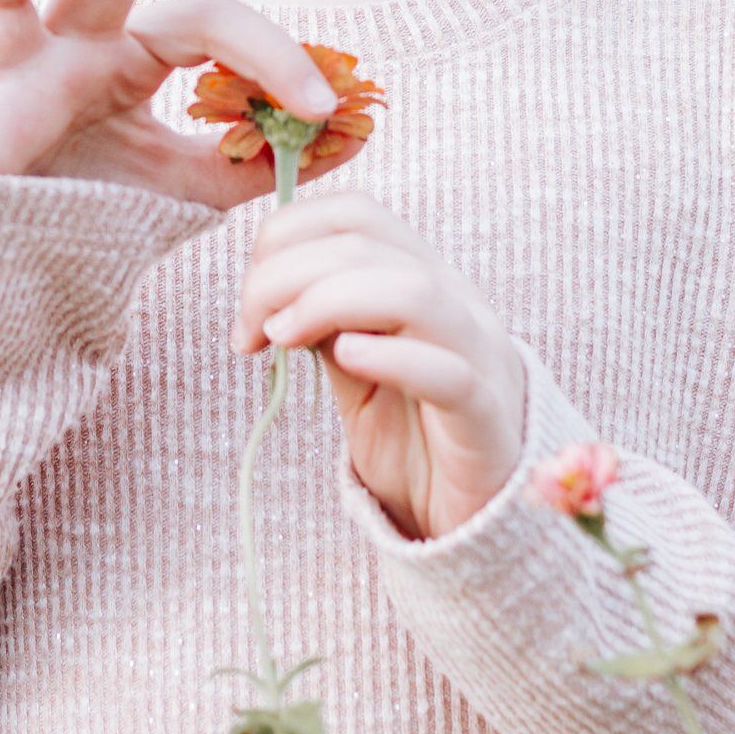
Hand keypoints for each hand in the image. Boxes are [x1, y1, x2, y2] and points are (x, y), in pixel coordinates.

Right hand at [0, 0, 344, 204]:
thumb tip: (358, 130)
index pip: (204, 22)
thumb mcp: (193, 188)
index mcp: (126, 55)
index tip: (330, 104)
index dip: (271, 55)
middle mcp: (63, 50)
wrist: (26, 290)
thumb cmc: (99, 219)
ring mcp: (4, 84)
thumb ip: (263, 160)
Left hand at [231, 191, 527, 541]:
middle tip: (248, 331)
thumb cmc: (413, 438)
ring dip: (328, 301)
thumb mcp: (354, 372)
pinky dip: (391, 357)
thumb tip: (270, 294)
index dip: (286, 237)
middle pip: (367, 244)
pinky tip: (347, 358)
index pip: (355, 215)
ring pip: (413, 291)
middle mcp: (455, 301)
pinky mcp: (487, 416)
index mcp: (422, 278)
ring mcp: (479, 354)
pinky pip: (448, 373)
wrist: (476, 519)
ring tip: (283, 339)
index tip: (247, 300)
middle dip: (285, 275)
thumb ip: (325, 325)